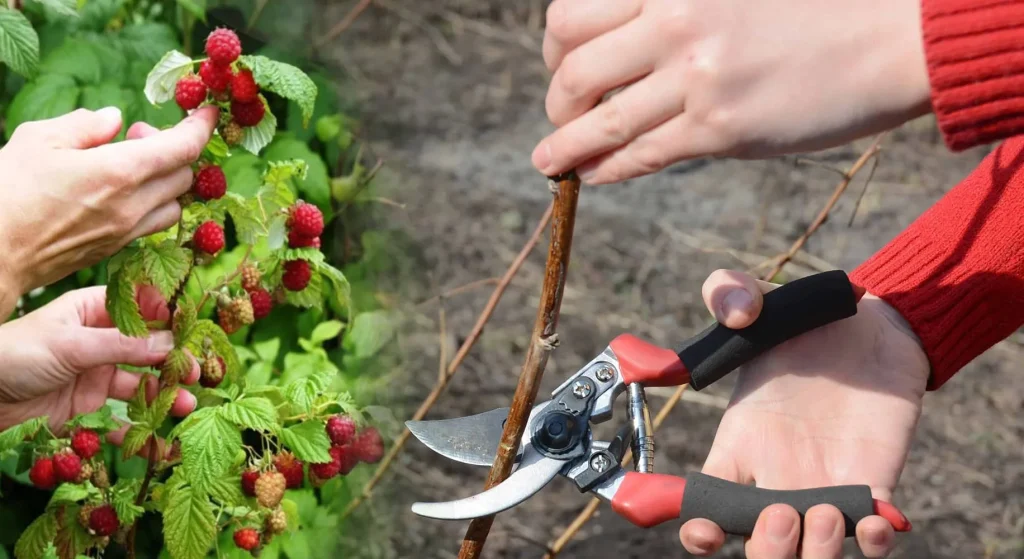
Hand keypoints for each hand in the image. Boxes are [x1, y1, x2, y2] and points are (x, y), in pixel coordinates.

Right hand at [0, 106, 217, 314]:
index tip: (207, 114)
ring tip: (128, 167)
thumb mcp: (39, 140)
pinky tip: (119, 194)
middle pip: (184, 175)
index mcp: (120, 172)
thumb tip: (115, 119)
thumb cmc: (5, 191)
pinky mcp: (114, 251)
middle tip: (136, 137)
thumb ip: (84, 125)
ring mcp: (126, 232)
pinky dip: (151, 205)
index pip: (183, 148)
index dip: (201, 127)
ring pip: (174, 205)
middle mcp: (132, 206)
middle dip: (172, 151)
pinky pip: (152, 226)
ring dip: (165, 182)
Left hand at [0, 286, 198, 447]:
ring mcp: (96, 373)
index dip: (168, 315)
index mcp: (94, 310)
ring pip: (141, 382)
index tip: (192, 331)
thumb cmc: (15, 355)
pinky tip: (154, 438)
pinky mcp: (88, 405)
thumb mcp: (71, 345)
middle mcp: (100, 339)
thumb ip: (123, 345)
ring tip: (183, 406)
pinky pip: (121, 416)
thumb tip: (171, 343)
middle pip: (148, 347)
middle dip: (173, 360)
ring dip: (163, 393)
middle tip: (195, 373)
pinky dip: (139, 428)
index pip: (142, 305)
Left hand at [532, 0, 931, 183]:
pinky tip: (594, 175)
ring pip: (598, 123)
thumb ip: (675, 6)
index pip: (571, 16)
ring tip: (549, 161)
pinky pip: (640, 157)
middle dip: (556, 101)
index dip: (554, 47)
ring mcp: (695, 78)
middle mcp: (674, 22)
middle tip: (561, 115)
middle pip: (572, 71)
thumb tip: (621, 38)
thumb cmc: (817, 5)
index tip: (560, 65)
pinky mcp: (720, 129)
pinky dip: (606, 169)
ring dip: (563, 147)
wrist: (892, 37)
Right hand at [679, 270, 928, 558]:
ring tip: (829, 511)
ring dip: (816, 551)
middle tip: (783, 513)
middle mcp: (778, 475)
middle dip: (766, 548)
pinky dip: (872, 542)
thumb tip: (733, 312)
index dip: (700, 528)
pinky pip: (870, 538)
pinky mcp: (873, 483)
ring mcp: (826, 484)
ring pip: (811, 552)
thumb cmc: (808, 318)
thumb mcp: (763, 298)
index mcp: (741, 444)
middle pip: (758, 547)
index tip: (705, 528)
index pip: (708, 504)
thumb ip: (728, 289)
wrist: (876, 324)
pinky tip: (876, 517)